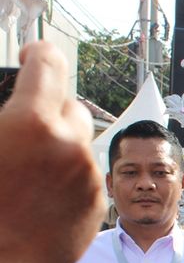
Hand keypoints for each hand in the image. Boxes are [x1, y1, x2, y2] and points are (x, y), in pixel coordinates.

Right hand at [0, 42, 103, 262]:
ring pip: (80, 147)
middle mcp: (69, 145)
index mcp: (31, 121)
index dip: (38, 56)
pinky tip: (39, 197)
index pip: (50, 63)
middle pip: (72, 107)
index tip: (32, 59)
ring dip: (60, 150)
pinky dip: (67, 180)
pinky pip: (84, 179)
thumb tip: (13, 104)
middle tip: (26, 130)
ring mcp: (87, 178)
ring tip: (27, 174)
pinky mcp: (96, 207)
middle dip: (51, 111)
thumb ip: (4, 116)